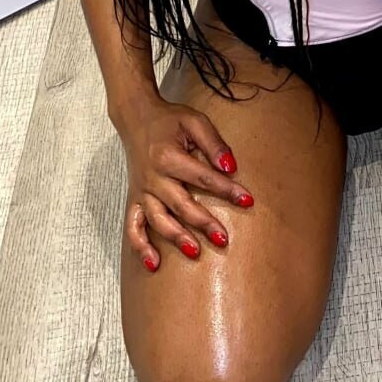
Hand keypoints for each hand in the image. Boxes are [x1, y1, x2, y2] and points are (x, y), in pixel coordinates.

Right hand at [120, 96, 254, 270]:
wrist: (136, 118)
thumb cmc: (169, 120)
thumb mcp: (195, 121)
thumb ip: (214, 143)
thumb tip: (231, 167)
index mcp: (168, 157)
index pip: (203, 177)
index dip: (227, 189)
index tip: (248, 200)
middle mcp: (153, 177)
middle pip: (180, 204)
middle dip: (203, 223)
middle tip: (223, 239)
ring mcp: (142, 191)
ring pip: (158, 219)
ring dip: (176, 237)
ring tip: (195, 252)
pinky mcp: (134, 199)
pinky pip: (133, 226)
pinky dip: (140, 246)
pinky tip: (153, 263)